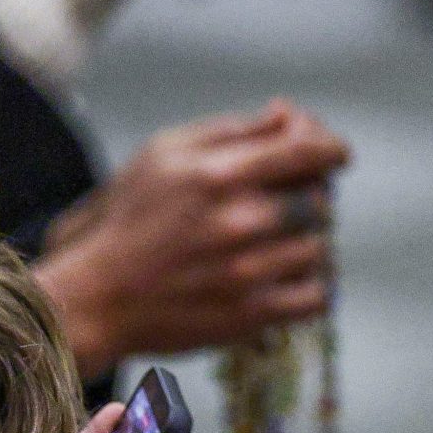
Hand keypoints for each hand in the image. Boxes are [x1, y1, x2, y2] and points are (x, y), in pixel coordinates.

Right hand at [35, 100, 347, 375]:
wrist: (98, 297)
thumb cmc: (130, 221)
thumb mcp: (165, 153)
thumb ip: (231, 131)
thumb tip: (287, 116)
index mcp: (218, 174)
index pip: (308, 151)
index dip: (331, 149)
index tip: (334, 156)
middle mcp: (239, 221)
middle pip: (319, 199)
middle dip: (311, 196)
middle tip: (288, 204)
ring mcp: (248, 272)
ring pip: (320, 248)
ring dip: (308, 243)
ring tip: (280, 245)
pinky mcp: (251, 315)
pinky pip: (316, 297)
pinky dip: (311, 286)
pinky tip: (286, 279)